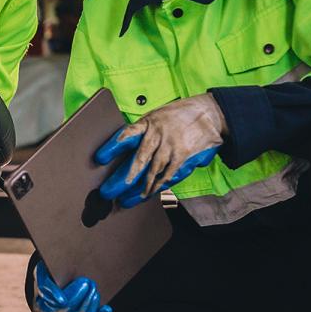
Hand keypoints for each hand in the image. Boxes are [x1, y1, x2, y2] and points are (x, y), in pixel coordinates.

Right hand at [30, 260, 110, 311]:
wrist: (62, 282)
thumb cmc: (53, 275)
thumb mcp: (44, 272)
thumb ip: (46, 284)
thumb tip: (61, 301)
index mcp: (41, 309)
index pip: (57, 310)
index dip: (72, 298)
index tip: (83, 283)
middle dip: (84, 302)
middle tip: (92, 284)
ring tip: (96, 294)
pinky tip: (106, 310)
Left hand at [94, 93, 226, 206]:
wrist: (210, 112)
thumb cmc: (180, 115)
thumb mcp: (159, 115)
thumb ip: (146, 131)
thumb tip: (127, 147)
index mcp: (148, 122)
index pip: (127, 134)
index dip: (113, 146)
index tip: (100, 158)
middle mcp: (158, 133)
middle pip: (139, 158)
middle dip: (124, 177)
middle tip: (111, 191)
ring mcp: (172, 145)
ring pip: (153, 170)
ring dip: (142, 186)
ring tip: (130, 198)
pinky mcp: (184, 155)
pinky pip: (169, 174)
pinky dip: (160, 184)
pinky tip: (151, 192)